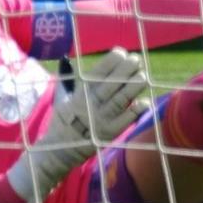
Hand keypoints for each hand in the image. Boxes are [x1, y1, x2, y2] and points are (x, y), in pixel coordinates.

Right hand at [8, 48, 148, 200]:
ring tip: (143, 76)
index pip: (97, 73)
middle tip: (136, 59)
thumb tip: (65, 59)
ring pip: (121, 99)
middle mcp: (90, 105)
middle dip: (125, 69)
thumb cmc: (62, 121)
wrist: (58, 151)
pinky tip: (144, 101)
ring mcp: (100, 120)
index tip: (121, 52)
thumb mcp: (61, 98)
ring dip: (133, 87)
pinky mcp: (109, 134)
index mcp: (79, 94)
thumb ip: (67, 79)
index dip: (110, 61)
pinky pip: (126, 120)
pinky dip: (136, 110)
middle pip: (111, 84)